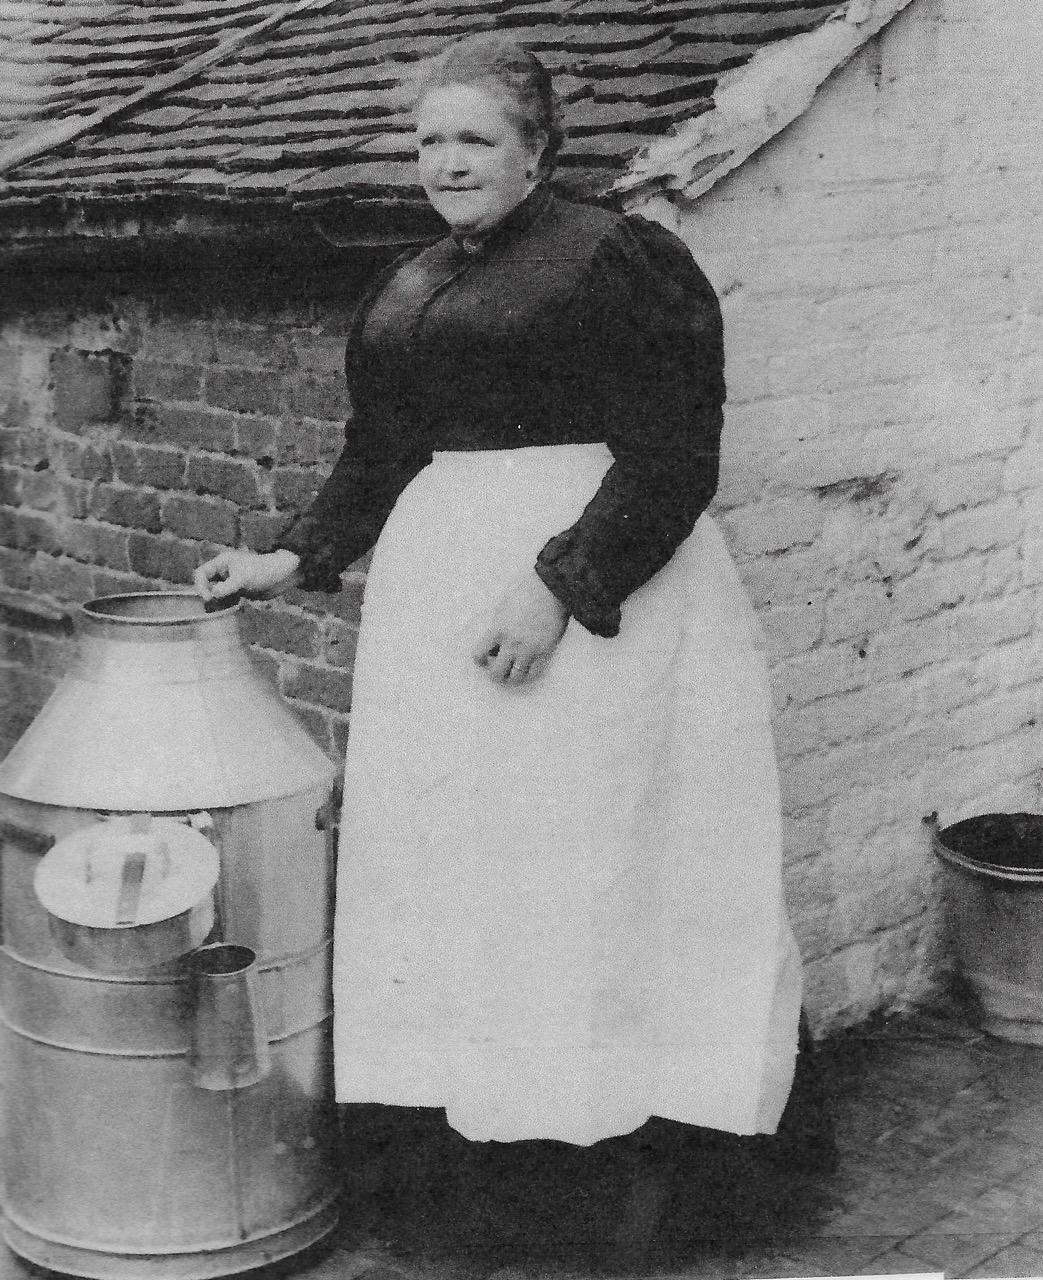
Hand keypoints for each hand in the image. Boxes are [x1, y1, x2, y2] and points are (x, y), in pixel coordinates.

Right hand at [194, 548, 300, 601]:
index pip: (201, 573)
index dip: (200, 586)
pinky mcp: (238, 590)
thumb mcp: (243, 578)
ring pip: (215, 593)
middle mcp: (224, 571)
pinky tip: (233, 606)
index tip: (209, 598)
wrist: (282, 576)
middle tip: (216, 605)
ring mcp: (230, 581)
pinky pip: (226, 598)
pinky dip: (226, 604)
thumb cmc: (263, 571)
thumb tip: (212, 596)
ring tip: (225, 607)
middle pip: (206, 584)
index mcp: (222, 563)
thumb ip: (226, 587)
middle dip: (208, 595)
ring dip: (217, 601)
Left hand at [472, 570, 568, 684]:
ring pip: (516, 678)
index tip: (486, 657)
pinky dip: (528, 675)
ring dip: (511, 677)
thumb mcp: (502, 608)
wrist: (552, 589)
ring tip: (513, 670)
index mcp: (497, 630)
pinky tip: (526, 668)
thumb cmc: (526, 593)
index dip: (480, 659)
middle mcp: (512, 643)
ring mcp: (529, 649)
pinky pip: (534, 673)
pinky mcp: (546, 651)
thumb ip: (496, 627)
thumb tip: (493, 644)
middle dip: (495, 673)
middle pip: (496, 673)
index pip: (479, 655)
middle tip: (499, 666)